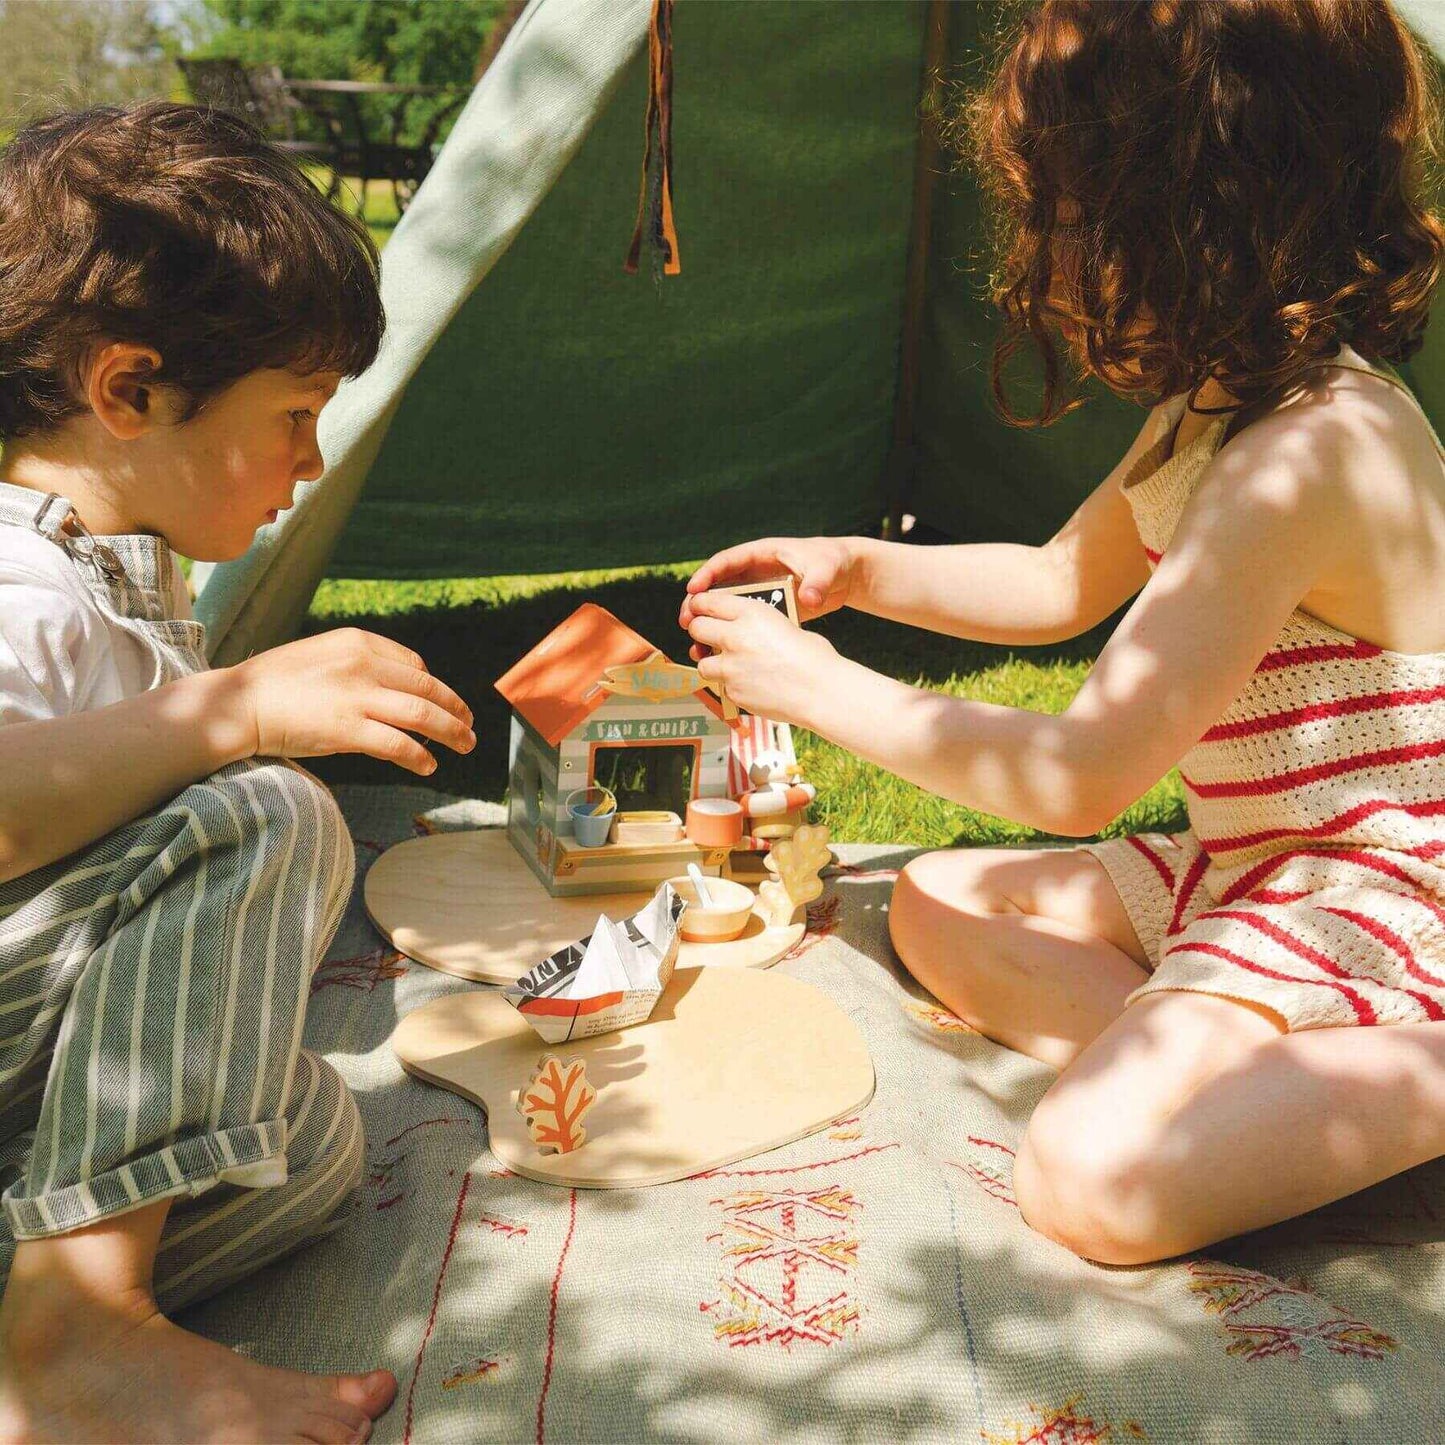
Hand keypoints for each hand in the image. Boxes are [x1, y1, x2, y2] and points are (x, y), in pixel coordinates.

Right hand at [229, 628, 475, 776]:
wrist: (237, 702)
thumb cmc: (274, 683)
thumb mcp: (322, 656)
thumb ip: (357, 666)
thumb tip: (393, 692)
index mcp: (358, 642)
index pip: (414, 664)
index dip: (435, 687)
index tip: (443, 703)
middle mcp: (364, 665)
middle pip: (427, 689)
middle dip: (455, 710)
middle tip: (470, 726)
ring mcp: (358, 697)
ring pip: (423, 716)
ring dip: (451, 733)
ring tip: (465, 746)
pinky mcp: (349, 730)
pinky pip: (398, 745)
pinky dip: (420, 756)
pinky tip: (428, 765)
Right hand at [679, 536, 857, 633]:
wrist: (847, 575)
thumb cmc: (833, 561)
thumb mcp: (825, 568)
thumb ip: (817, 582)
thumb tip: (809, 598)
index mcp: (761, 554)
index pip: (727, 561)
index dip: (707, 574)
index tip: (693, 590)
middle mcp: (755, 572)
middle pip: (718, 587)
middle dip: (699, 603)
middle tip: (686, 621)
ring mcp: (760, 591)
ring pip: (727, 608)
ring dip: (710, 623)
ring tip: (696, 643)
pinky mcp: (768, 609)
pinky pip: (744, 622)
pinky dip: (732, 635)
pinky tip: (722, 653)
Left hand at [685, 590, 840, 727]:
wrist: (821, 691)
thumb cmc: (813, 657)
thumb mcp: (785, 625)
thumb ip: (756, 625)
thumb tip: (741, 631)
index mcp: (751, 612)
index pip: (707, 602)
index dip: (699, 606)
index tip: (699, 610)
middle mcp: (735, 636)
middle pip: (697, 629)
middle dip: (700, 632)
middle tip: (709, 638)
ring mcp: (731, 667)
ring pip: (702, 663)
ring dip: (713, 664)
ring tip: (731, 667)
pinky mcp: (733, 692)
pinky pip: (722, 687)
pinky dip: (732, 686)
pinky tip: (751, 685)